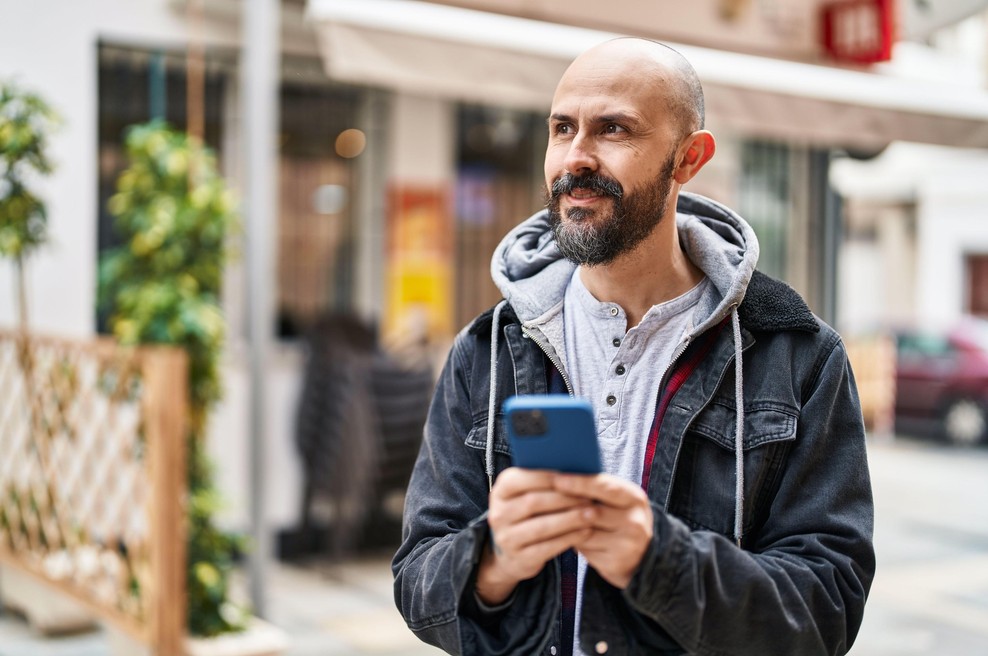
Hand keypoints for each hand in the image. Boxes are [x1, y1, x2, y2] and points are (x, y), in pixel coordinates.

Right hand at [476, 467, 593, 604]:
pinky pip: (548, 547)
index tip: (572, 476)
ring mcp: (506, 538)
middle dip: (564, 499)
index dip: (547, 477)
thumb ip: (542, 482)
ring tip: (592, 513)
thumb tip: (573, 469)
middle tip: (589, 497)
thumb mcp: (526, 495)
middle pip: (533, 503)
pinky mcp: (519, 558)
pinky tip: (585, 531)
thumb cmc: (528, 515)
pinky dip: (569, 538)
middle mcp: (499, 514)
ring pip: (542, 526)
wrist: (512, 554)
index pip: (520, 480)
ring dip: (571, 519)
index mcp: (500, 491)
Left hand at [553, 473, 653, 588]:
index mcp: (634, 498)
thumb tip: (561, 473)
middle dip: (565, 505)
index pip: (605, 486)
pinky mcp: (615, 563)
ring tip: (547, 516)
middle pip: (592, 511)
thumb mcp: (618, 501)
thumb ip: (597, 489)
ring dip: (564, 525)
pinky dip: (570, 541)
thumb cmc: (620, 519)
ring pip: (584, 531)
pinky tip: (559, 535)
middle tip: (541, 499)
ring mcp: (627, 544)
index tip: (556, 479)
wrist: (643, 557)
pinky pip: (584, 549)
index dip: (579, 482)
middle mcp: (634, 521)